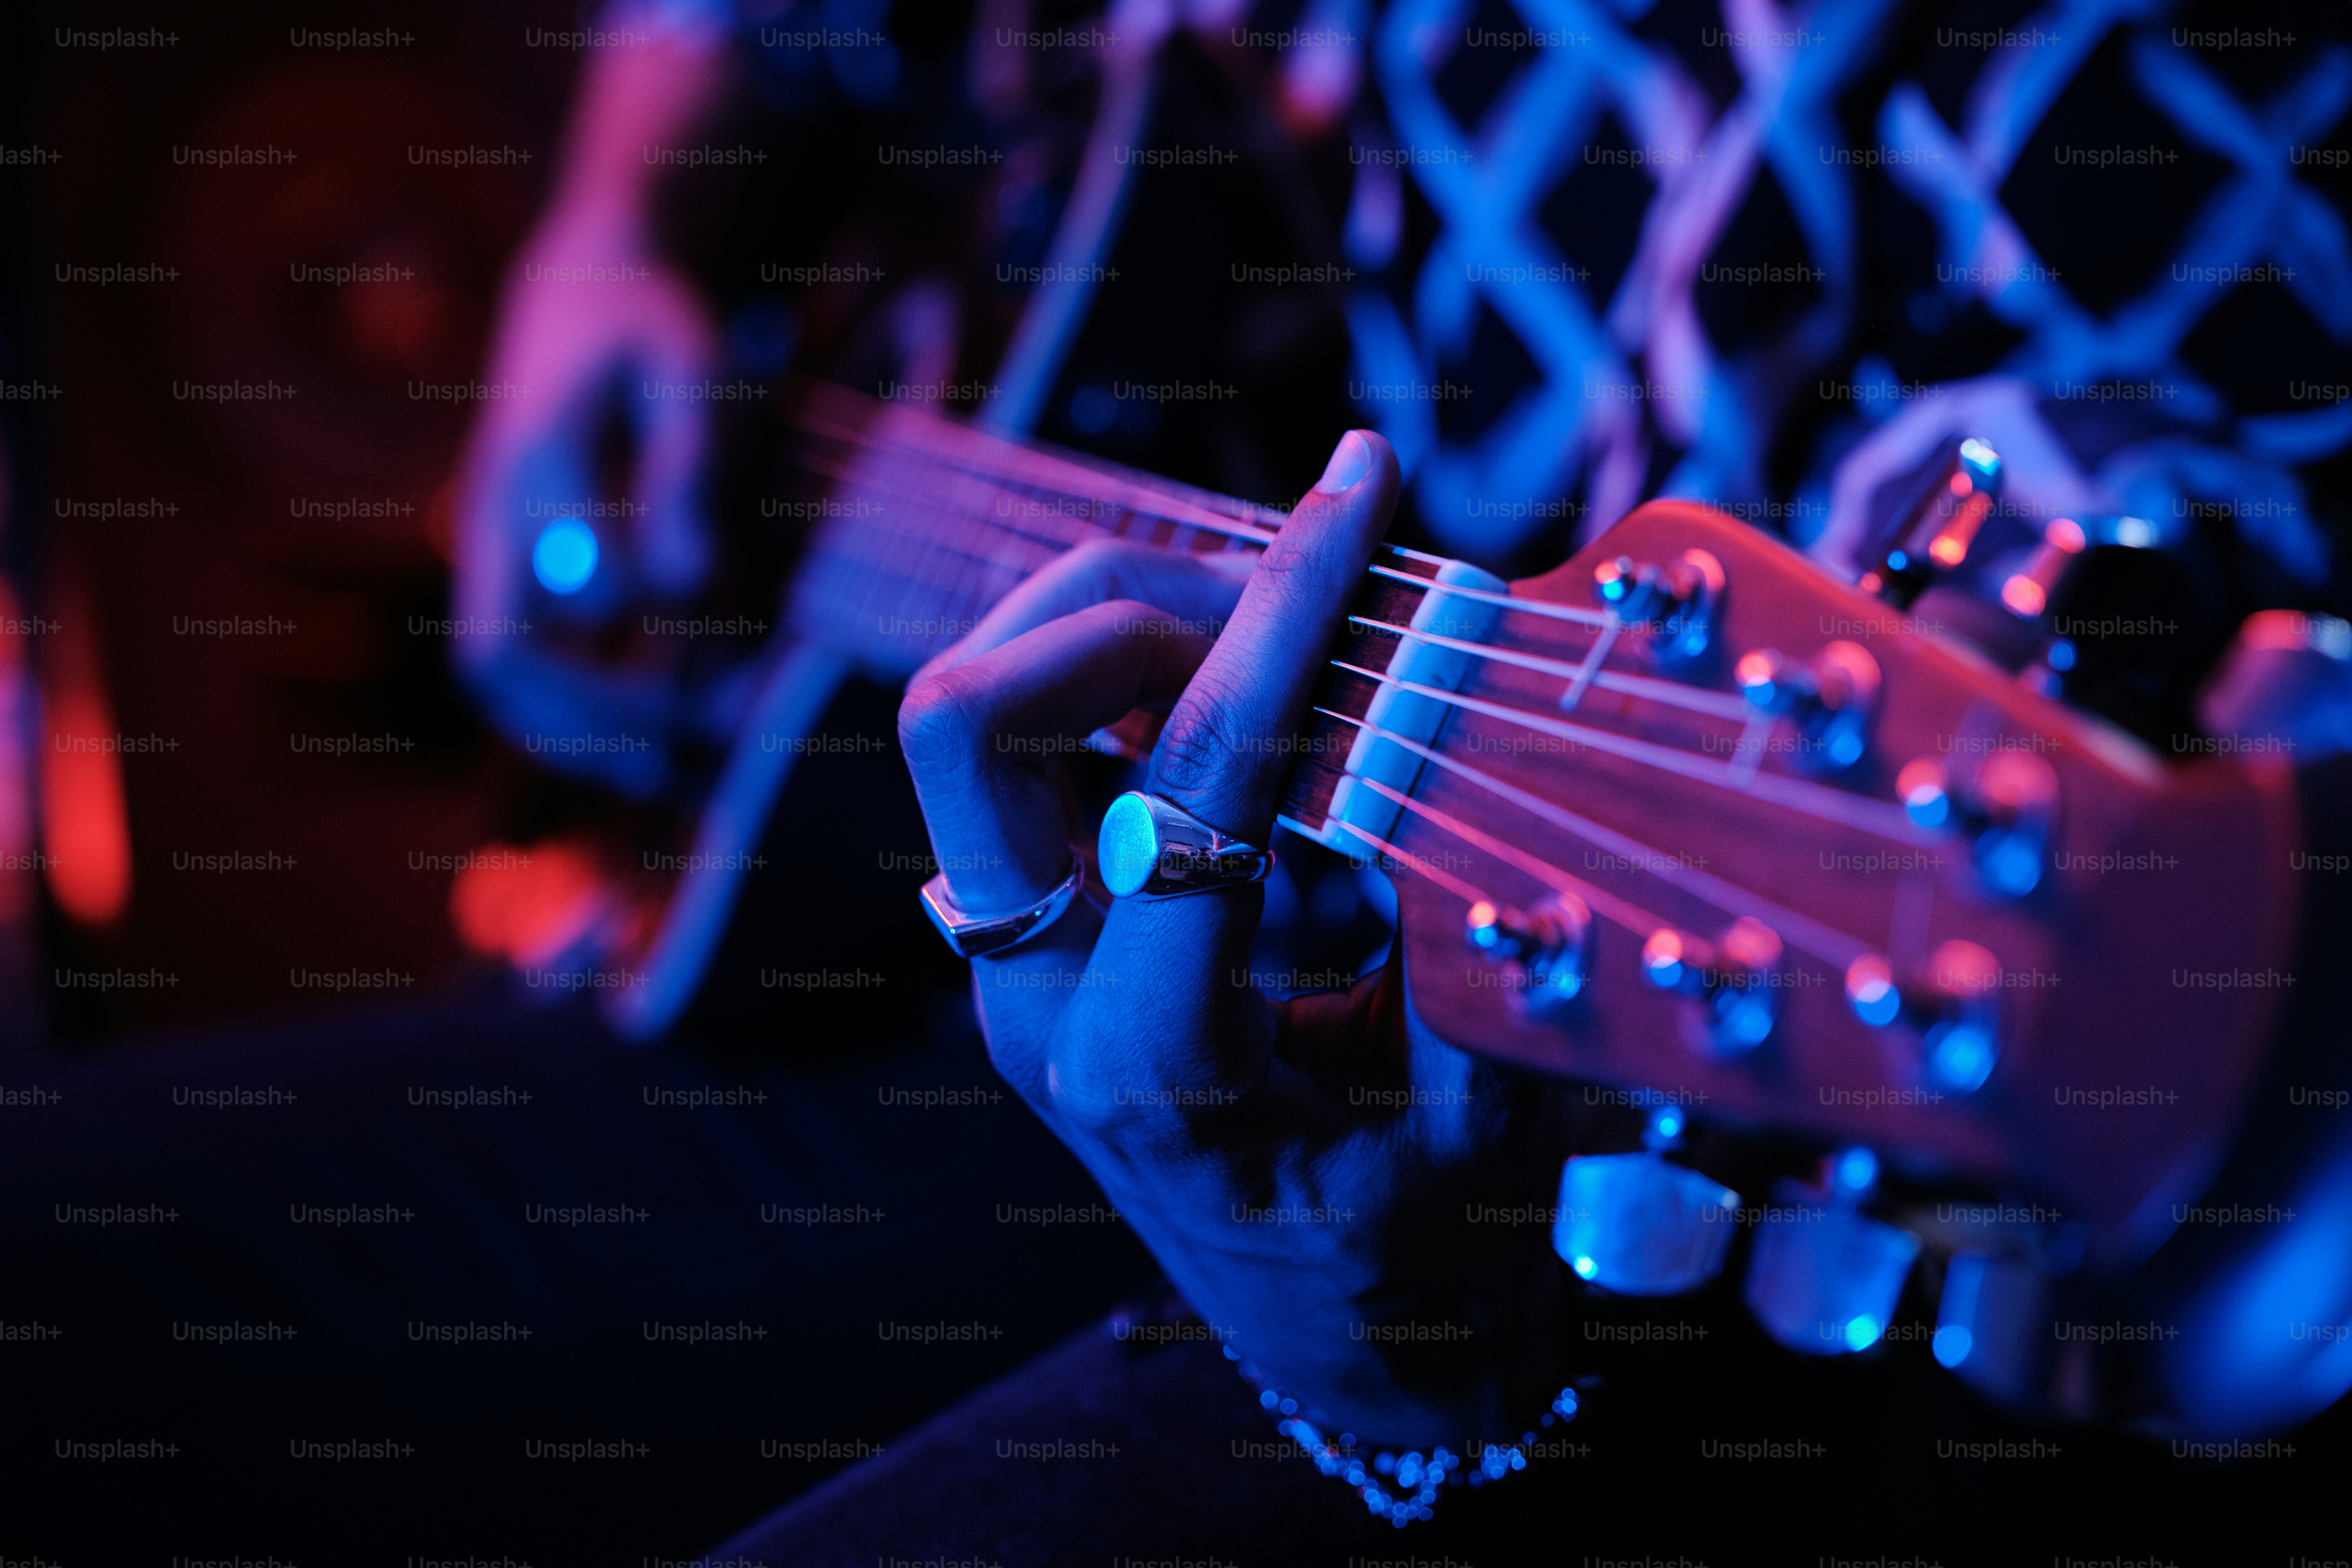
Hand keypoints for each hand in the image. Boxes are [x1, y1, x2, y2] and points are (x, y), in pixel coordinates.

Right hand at [450, 24, 730, 798]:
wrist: (590, 287)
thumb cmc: (653, 321)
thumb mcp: (687, 370)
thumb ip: (684, 471)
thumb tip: (682, 585)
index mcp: (532, 463)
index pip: (538, 594)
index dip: (600, 667)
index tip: (685, 708)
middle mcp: (495, 516)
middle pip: (499, 657)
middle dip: (579, 726)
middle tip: (668, 769)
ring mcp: (498, 545)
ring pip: (502, 669)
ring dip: (574, 734)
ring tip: (664, 779)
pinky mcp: (520, 563)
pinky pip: (527, 656)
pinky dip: (579, 708)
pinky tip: (654, 745)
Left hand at [899, 432, 1566, 1445]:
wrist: (1339, 1349)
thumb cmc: (1417, 1266)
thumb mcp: (1480, 1133)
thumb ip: (1475, 952)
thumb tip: (1472, 743)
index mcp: (1144, 1062)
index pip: (1189, 777)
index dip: (1284, 618)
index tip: (1362, 490)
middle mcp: (1040, 1003)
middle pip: (968, 716)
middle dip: (1125, 599)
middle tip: (1302, 575)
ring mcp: (1018, 967)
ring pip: (976, 713)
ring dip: (1116, 619)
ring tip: (1287, 608)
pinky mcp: (1040, 934)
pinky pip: (1038, 753)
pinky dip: (1133, 676)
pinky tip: (1262, 680)